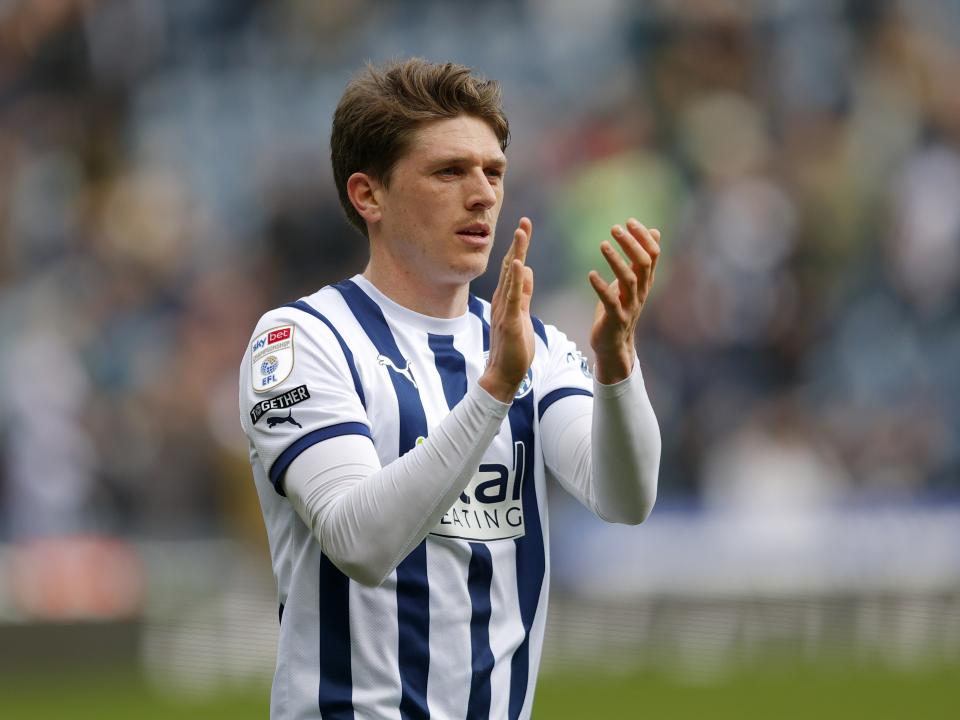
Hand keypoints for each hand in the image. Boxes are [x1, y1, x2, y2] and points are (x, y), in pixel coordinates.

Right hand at [479, 217, 535, 402]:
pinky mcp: (510, 321)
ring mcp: (505, 310)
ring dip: (516, 254)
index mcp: (507, 299)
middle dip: (518, 244)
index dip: (519, 247)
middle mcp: (503, 300)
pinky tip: (519, 262)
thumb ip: (524, 294)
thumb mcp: (522, 315)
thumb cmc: (513, 349)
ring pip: (511, 277)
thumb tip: (527, 271)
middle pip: (511, 266)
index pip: (514, 267)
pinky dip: (516, 279)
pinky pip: (514, 297)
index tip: (525, 227)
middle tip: (525, 221)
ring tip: (521, 233)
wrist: (502, 376)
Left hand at [588, 218, 660, 384]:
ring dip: (616, 261)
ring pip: (629, 280)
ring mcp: (629, 306)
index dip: (643, 237)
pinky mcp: (615, 318)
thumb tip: (655, 231)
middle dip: (631, 244)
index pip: (652, 254)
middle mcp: (641, 292)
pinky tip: (591, 274)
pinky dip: (601, 286)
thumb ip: (641, 258)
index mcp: (645, 281)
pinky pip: (610, 301)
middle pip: (643, 264)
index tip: (630, 221)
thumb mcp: (632, 281)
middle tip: (615, 228)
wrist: (614, 344)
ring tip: (603, 244)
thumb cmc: (620, 308)